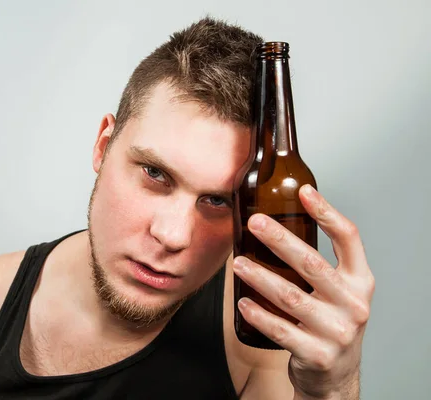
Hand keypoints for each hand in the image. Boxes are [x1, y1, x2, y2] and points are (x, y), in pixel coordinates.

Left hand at [232, 184, 374, 399]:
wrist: (336, 373)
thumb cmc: (330, 321)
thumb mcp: (338, 291)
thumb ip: (318, 265)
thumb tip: (274, 226)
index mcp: (360, 281)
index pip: (349, 239)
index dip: (327, 212)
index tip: (304, 192)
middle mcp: (354, 304)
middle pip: (312, 263)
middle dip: (279, 240)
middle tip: (254, 222)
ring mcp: (337, 331)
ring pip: (291, 296)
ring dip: (260, 277)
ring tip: (237, 262)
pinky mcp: (317, 354)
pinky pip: (281, 330)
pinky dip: (258, 314)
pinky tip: (241, 301)